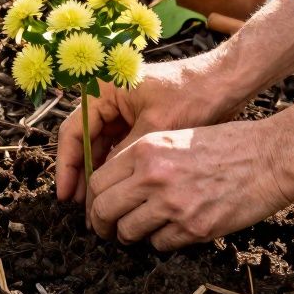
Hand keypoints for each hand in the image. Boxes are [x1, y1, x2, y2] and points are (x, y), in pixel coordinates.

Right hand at [54, 52, 254, 203]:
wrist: (227, 82)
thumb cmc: (193, 95)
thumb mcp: (155, 129)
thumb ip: (125, 156)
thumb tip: (105, 190)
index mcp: (103, 90)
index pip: (73, 132)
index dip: (68, 167)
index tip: (66, 196)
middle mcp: (107, 99)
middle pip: (84, 142)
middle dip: (83, 176)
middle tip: (84, 211)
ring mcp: (122, 110)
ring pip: (100, 148)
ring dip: (99, 176)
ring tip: (99, 209)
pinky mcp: (137, 120)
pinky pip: (118, 148)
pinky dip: (116, 170)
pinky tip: (118, 194)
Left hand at [86, 119, 293, 249]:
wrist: (269, 157)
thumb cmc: (226, 143)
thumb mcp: (175, 137)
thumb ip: (143, 158)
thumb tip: (116, 184)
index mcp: (146, 149)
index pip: (97, 181)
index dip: (93, 199)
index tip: (96, 208)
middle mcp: (153, 176)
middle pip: (104, 210)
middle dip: (100, 224)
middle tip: (105, 230)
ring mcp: (173, 204)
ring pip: (128, 231)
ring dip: (129, 236)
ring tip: (136, 233)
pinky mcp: (194, 227)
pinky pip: (160, 244)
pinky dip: (160, 241)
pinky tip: (170, 230)